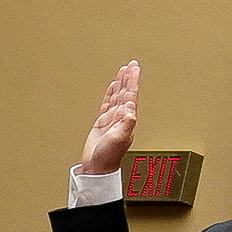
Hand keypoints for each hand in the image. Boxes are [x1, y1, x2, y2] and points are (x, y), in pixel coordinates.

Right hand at [79, 60, 139, 175]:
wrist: (98, 167)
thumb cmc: (109, 157)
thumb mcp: (119, 139)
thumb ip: (126, 124)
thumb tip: (131, 108)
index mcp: (127, 119)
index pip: (131, 96)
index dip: (133, 82)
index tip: (134, 69)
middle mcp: (122, 117)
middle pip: (126, 92)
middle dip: (129, 78)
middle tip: (132, 64)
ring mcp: (113, 119)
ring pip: (118, 96)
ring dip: (121, 83)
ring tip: (124, 70)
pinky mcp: (103, 122)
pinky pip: (108, 103)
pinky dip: (111, 94)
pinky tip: (113, 87)